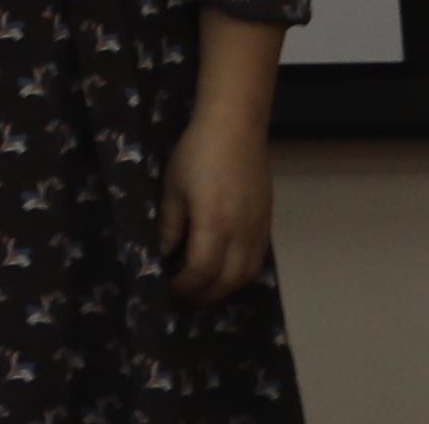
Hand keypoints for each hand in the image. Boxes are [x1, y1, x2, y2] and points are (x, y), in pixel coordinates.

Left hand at [161, 110, 274, 303]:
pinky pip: (256, 260)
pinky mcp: (267, 223)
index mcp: (214, 224)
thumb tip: (162, 254)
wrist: (235, 129)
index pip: (201, 271)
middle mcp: (241, 233)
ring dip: (225, 288)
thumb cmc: (196, 154)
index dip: (184, 285)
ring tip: (204, 290)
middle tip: (184, 297)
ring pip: (246, 275)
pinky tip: (225, 271)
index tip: (168, 287)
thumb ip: (169, 225)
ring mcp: (258, 229)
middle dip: (205, 294)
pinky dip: (240, 274)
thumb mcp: (173, 188)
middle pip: (227, 280)